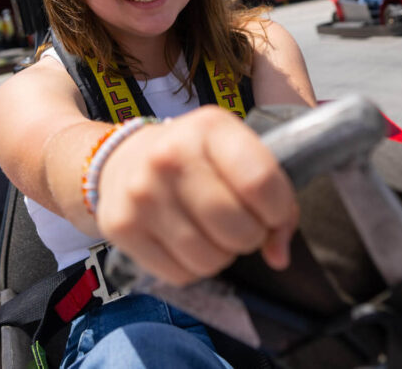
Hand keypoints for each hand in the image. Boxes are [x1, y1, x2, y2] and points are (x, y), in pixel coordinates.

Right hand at [95, 107, 297, 285]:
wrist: (122, 159)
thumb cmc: (194, 159)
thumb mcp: (236, 153)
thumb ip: (272, 197)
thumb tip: (279, 256)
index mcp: (210, 127)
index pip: (261, 181)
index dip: (278, 210)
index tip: (272, 213)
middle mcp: (170, 156)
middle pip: (237, 227)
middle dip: (250, 237)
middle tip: (241, 225)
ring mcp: (142, 193)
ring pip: (209, 259)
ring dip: (221, 255)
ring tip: (212, 232)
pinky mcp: (122, 227)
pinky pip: (179, 274)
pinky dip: (192, 268)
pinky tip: (185, 242)